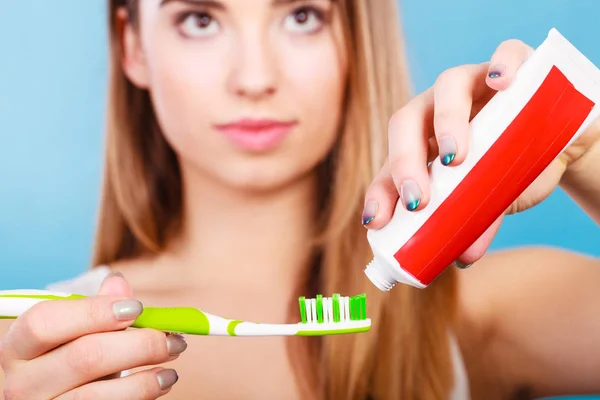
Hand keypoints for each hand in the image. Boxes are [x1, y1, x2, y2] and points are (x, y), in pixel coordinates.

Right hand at [0, 273, 185, 399]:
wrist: (45, 399)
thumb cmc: (59, 361)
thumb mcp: (68, 335)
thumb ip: (93, 310)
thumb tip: (118, 283)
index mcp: (17, 347)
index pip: (45, 322)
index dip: (95, 312)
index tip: (137, 308)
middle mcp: (19, 382)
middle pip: (84, 357)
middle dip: (140, 344)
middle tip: (174, 338)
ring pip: (96, 395)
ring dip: (145, 380)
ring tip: (171, 368)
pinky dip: (139, 396)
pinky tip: (158, 384)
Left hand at [363, 39, 599, 267]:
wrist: (564, 140)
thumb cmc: (516, 167)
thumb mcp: (494, 197)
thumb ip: (476, 220)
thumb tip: (462, 256)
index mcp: (425, 143)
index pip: (391, 164)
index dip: (380, 191)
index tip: (377, 222)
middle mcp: (441, 109)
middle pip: (407, 121)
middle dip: (404, 162)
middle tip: (418, 200)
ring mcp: (475, 83)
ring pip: (448, 85)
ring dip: (447, 121)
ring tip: (455, 158)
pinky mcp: (513, 65)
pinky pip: (507, 52)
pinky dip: (504, 64)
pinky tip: (502, 83)